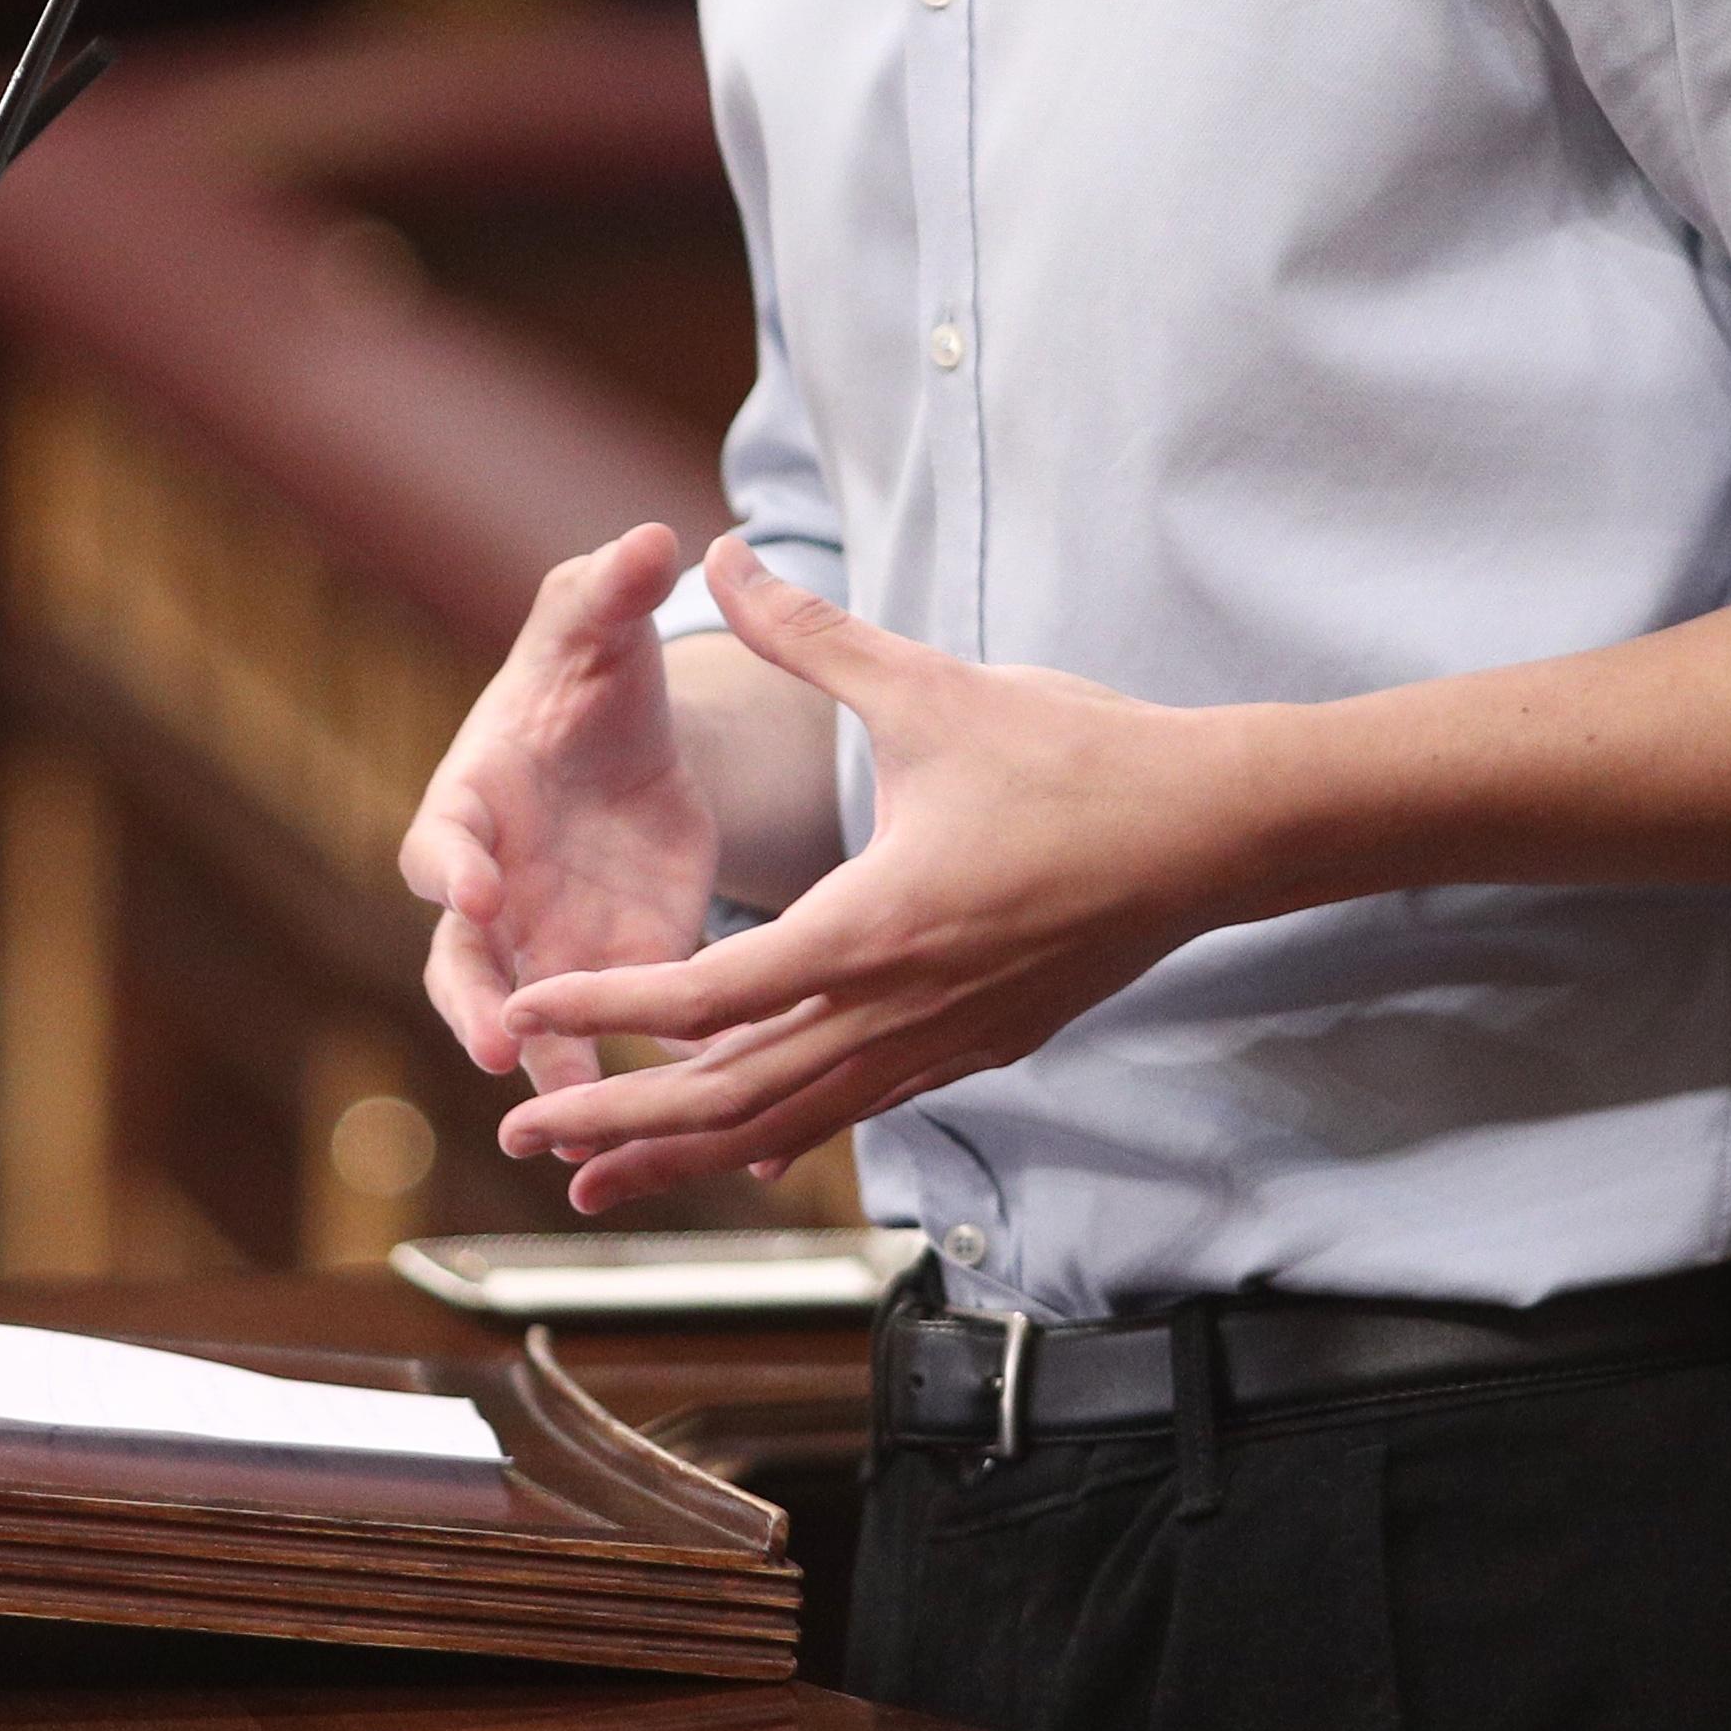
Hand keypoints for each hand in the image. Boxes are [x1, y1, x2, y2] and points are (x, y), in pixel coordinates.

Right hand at [401, 524, 719, 1092]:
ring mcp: (546, 940)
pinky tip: (670, 1126)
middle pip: (462, 961)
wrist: (635, 741)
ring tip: (575, 1123)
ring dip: (545, 1073)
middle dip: (474, 1004)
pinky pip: (605, 1040)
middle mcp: (493, 886)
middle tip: (496, 1049)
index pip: (439, 842)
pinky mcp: (611, 971)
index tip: (475, 888)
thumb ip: (610, 588)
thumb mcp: (600, 624)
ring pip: (527, 1023)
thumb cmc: (592, 671)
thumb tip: (650, 536)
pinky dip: (627, 1081)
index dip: (452, 866)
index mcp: (472, 798)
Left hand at [494, 535, 1275, 1213]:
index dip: (607, 1003)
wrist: (1214, 830)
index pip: (708, 991)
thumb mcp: (929, 687)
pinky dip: (778, 1129)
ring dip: (685, 1148)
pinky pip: (854, 1107)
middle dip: (616, 1116)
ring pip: (788, 1121)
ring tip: (594, 1175)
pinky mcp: (976, 1046)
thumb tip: (722, 555)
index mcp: (871, 929)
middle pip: (729, 1090)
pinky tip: (734, 1150)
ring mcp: (941, 1041)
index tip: (527, 1008)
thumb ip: (810, 635)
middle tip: (517, 1135)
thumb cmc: (1077, 755)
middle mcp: (897, 1008)